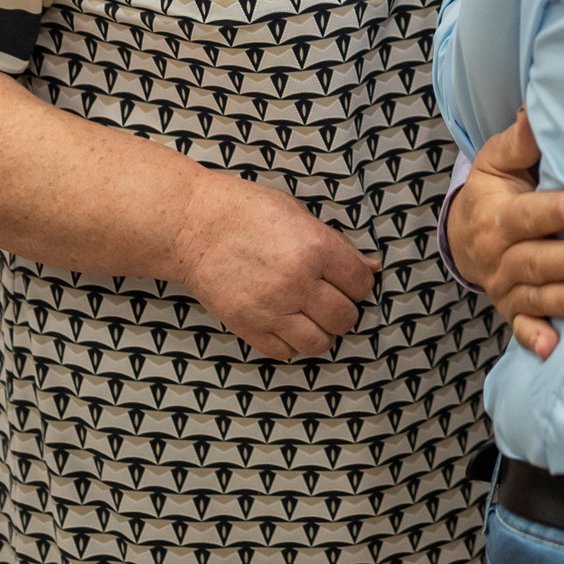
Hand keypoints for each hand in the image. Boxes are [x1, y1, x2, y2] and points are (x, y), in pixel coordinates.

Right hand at [167, 170, 378, 360]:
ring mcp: (272, 309)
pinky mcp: (247, 327)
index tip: (349, 280)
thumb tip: (371, 267)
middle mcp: (298, 283)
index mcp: (316, 248)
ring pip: (319, 343)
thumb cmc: (246, 211)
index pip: (361, 284)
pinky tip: (287, 324)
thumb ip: (337, 244)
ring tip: (311, 316)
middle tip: (332, 299)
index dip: (359, 283)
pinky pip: (285, 352)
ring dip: (322, 332)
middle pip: (345, 318)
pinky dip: (292, 343)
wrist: (192, 226)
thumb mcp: (299, 214)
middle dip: (344, 310)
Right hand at [447, 108, 563, 358]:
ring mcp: (505, 287)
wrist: (464, 235)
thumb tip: (534, 112)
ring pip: (534, 295)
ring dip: (561, 300)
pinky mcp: (513, 311)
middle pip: (534, 260)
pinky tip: (554, 349)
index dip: (555, 211)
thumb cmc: (494, 191)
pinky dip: (536, 339)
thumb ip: (520, 142)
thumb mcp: (497, 161)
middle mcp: (498, 255)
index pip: (527, 215)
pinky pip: (522, 329)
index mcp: (498, 216)